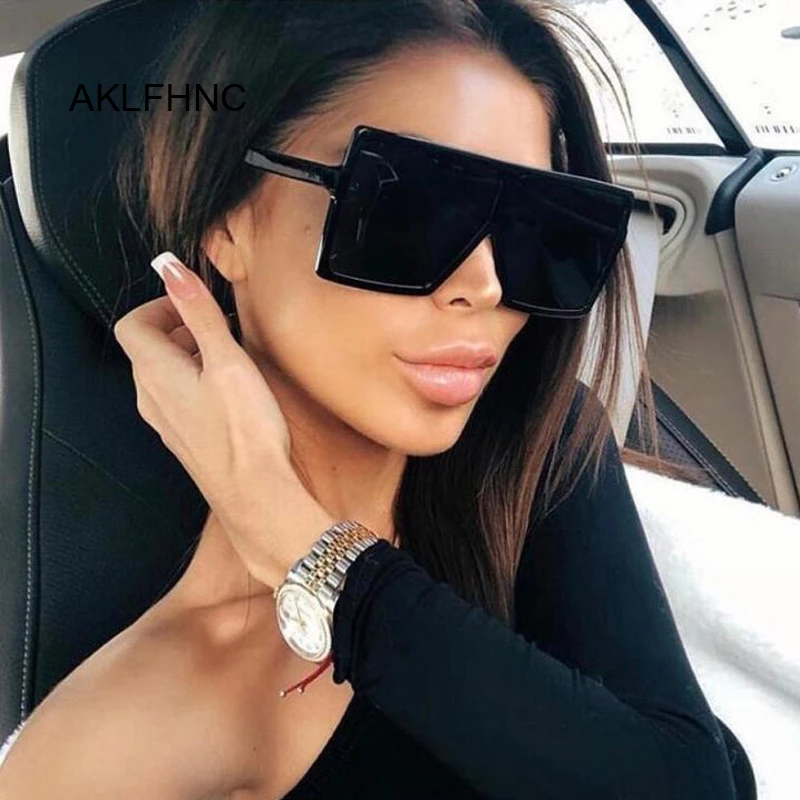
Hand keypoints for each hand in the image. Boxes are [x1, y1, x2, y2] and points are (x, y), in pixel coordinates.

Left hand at [113, 251, 334, 586]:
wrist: (254, 494)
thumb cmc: (244, 431)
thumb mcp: (226, 360)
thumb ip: (198, 311)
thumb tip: (170, 268)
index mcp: (155, 372)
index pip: (133, 324)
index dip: (160, 306)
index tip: (194, 303)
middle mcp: (151, 397)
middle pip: (147, 348)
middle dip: (179, 327)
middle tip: (217, 326)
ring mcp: (164, 421)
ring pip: (163, 373)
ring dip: (189, 354)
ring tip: (227, 356)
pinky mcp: (182, 438)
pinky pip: (176, 397)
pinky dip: (195, 380)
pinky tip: (228, 391)